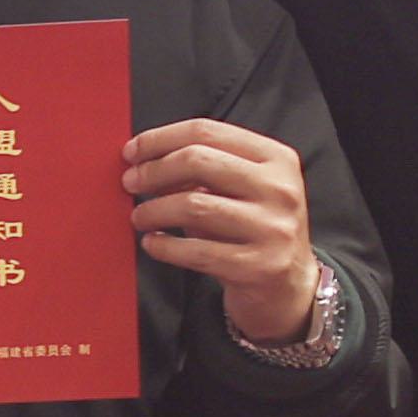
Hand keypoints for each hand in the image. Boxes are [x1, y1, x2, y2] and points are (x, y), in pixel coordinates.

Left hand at [125, 119, 324, 344]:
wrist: (287, 284)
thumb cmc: (253, 228)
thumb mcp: (242, 188)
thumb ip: (204, 168)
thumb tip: (144, 160)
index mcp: (276, 158)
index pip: (207, 131)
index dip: (159, 139)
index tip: (132, 151)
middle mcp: (279, 189)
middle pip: (197, 161)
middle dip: (152, 171)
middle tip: (130, 182)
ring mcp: (272, 228)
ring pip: (192, 205)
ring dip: (153, 210)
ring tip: (139, 217)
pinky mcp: (258, 266)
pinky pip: (194, 251)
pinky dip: (163, 246)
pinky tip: (152, 243)